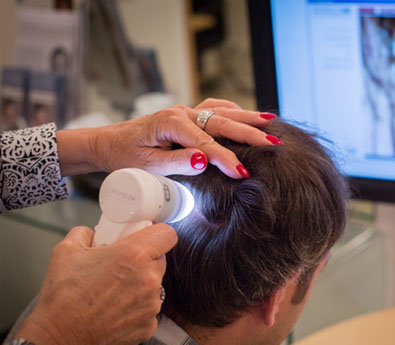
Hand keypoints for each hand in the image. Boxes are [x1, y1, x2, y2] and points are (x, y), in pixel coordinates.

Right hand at [14, 223, 176, 344]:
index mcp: (133, 255)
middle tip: (120, 268)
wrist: (60, 341)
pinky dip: (135, 310)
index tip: (147, 238)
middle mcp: (148, 279)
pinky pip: (148, 311)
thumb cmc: (63, 298)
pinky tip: (114, 313)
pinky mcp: (149, 326)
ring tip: (112, 294)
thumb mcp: (66, 251)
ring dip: (139, 287)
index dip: (156, 234)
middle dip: (143, 261)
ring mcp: (151, 305)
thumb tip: (92, 234)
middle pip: (159, 261)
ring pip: (154, 287)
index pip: (166, 235)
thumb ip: (84, 234)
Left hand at [56, 98, 278, 177]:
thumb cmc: (126, 156)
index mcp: (171, 123)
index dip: (226, 159)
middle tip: (273, 142)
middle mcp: (181, 112)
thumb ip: (177, 162)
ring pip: (222, 111)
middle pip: (221, 122)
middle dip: (249, 132)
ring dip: (247, 118)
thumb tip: (205, 159)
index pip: (206, 144)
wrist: (110, 143)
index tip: (243, 173)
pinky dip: (234, 112)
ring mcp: (186, 111)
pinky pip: (215, 108)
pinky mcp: (188, 115)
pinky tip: (247, 116)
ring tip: (271, 122)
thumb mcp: (148, 164)